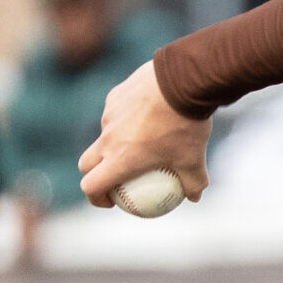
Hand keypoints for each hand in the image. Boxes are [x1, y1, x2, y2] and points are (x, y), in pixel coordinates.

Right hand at [79, 63, 212, 206]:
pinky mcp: (115, 96)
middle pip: (87, 163)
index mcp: (120, 159)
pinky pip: (116, 113)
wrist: (181, 81)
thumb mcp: (195, 159)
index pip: (91, 185)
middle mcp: (108, 138)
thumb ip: (194, 183)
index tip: (109, 201)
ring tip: (137, 144)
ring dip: (113, 144)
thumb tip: (194, 197)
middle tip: (111, 179)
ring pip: (104, 135)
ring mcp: (109, 115)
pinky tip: (147, 116)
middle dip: (93, 174)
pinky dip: (126, 120)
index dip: (95, 197)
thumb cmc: (186, 126)